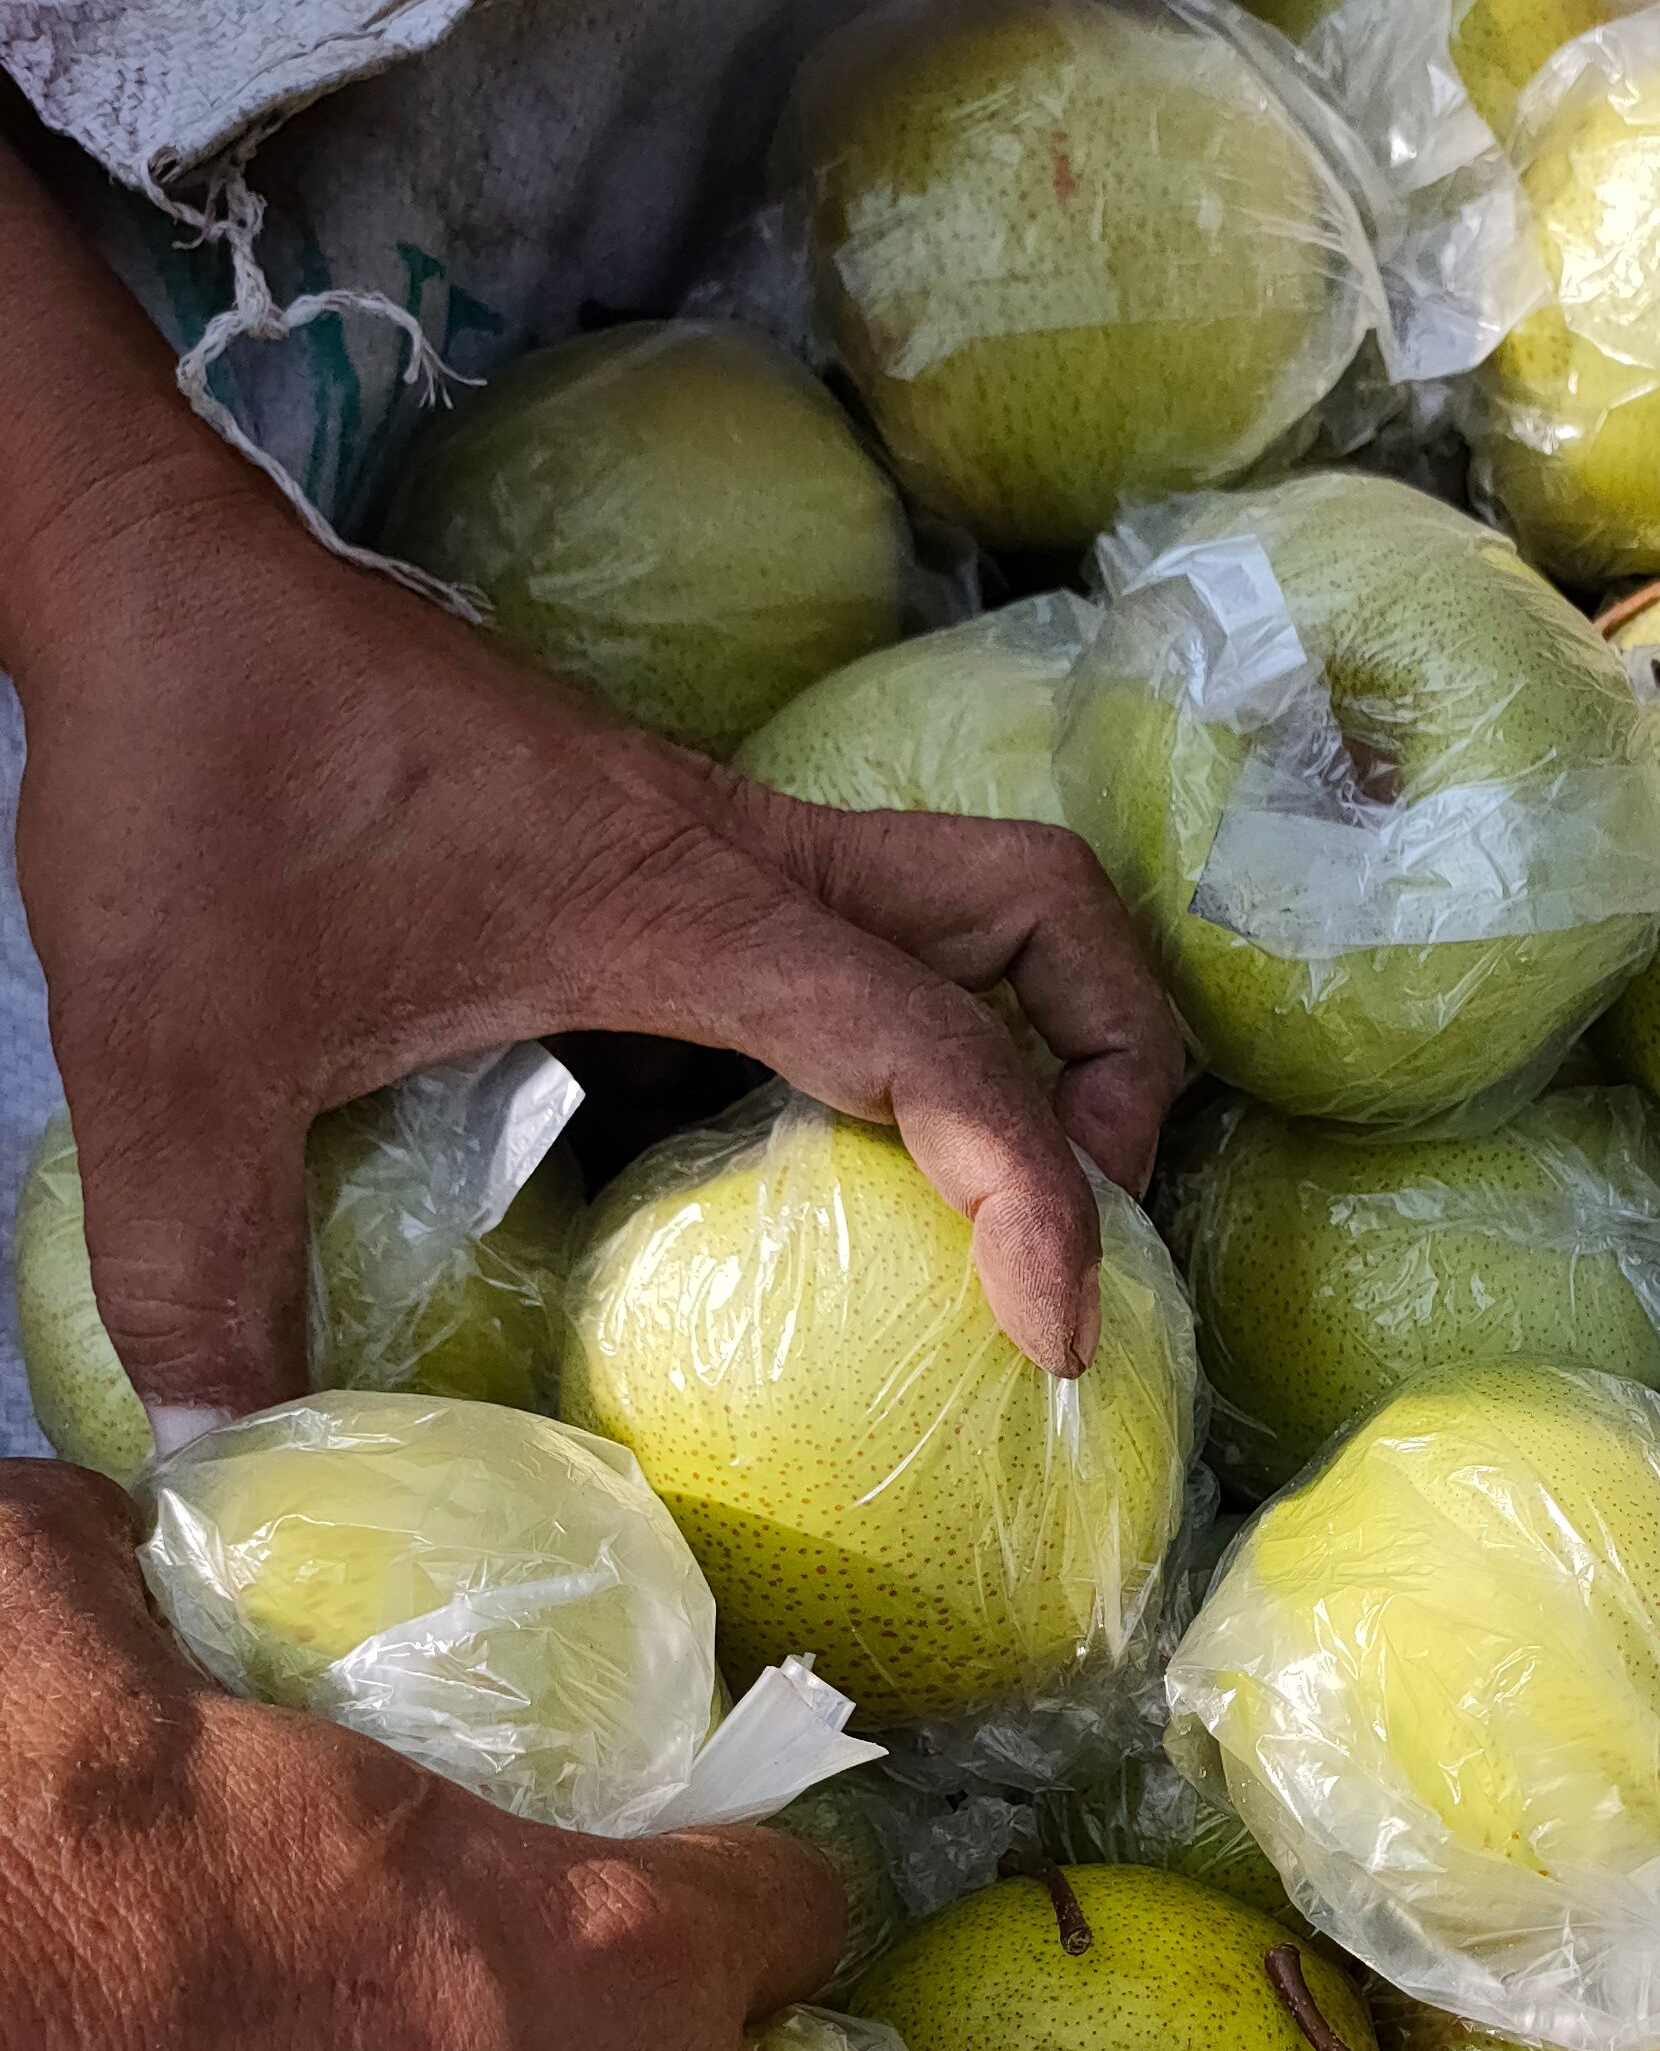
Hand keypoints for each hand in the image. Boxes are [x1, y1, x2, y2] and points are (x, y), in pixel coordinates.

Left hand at [0, 129, 1185, 1419]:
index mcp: (689, 908)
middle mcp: (742, 862)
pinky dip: (907, 1021)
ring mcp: (712, 841)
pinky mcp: (658, 848)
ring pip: (978, 892)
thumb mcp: (177, 1051)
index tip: (1057, 1343)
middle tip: (1083, 1216)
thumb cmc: (191, 771)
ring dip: (1039, 1023)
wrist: (152, 575)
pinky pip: (857, 926)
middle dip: (1115, 1062)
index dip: (1040, 1206)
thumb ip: (203, 1273)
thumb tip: (218, 1476)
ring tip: (1005, 1192)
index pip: (947, 1051)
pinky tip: (811, 1152)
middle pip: (1047, 910)